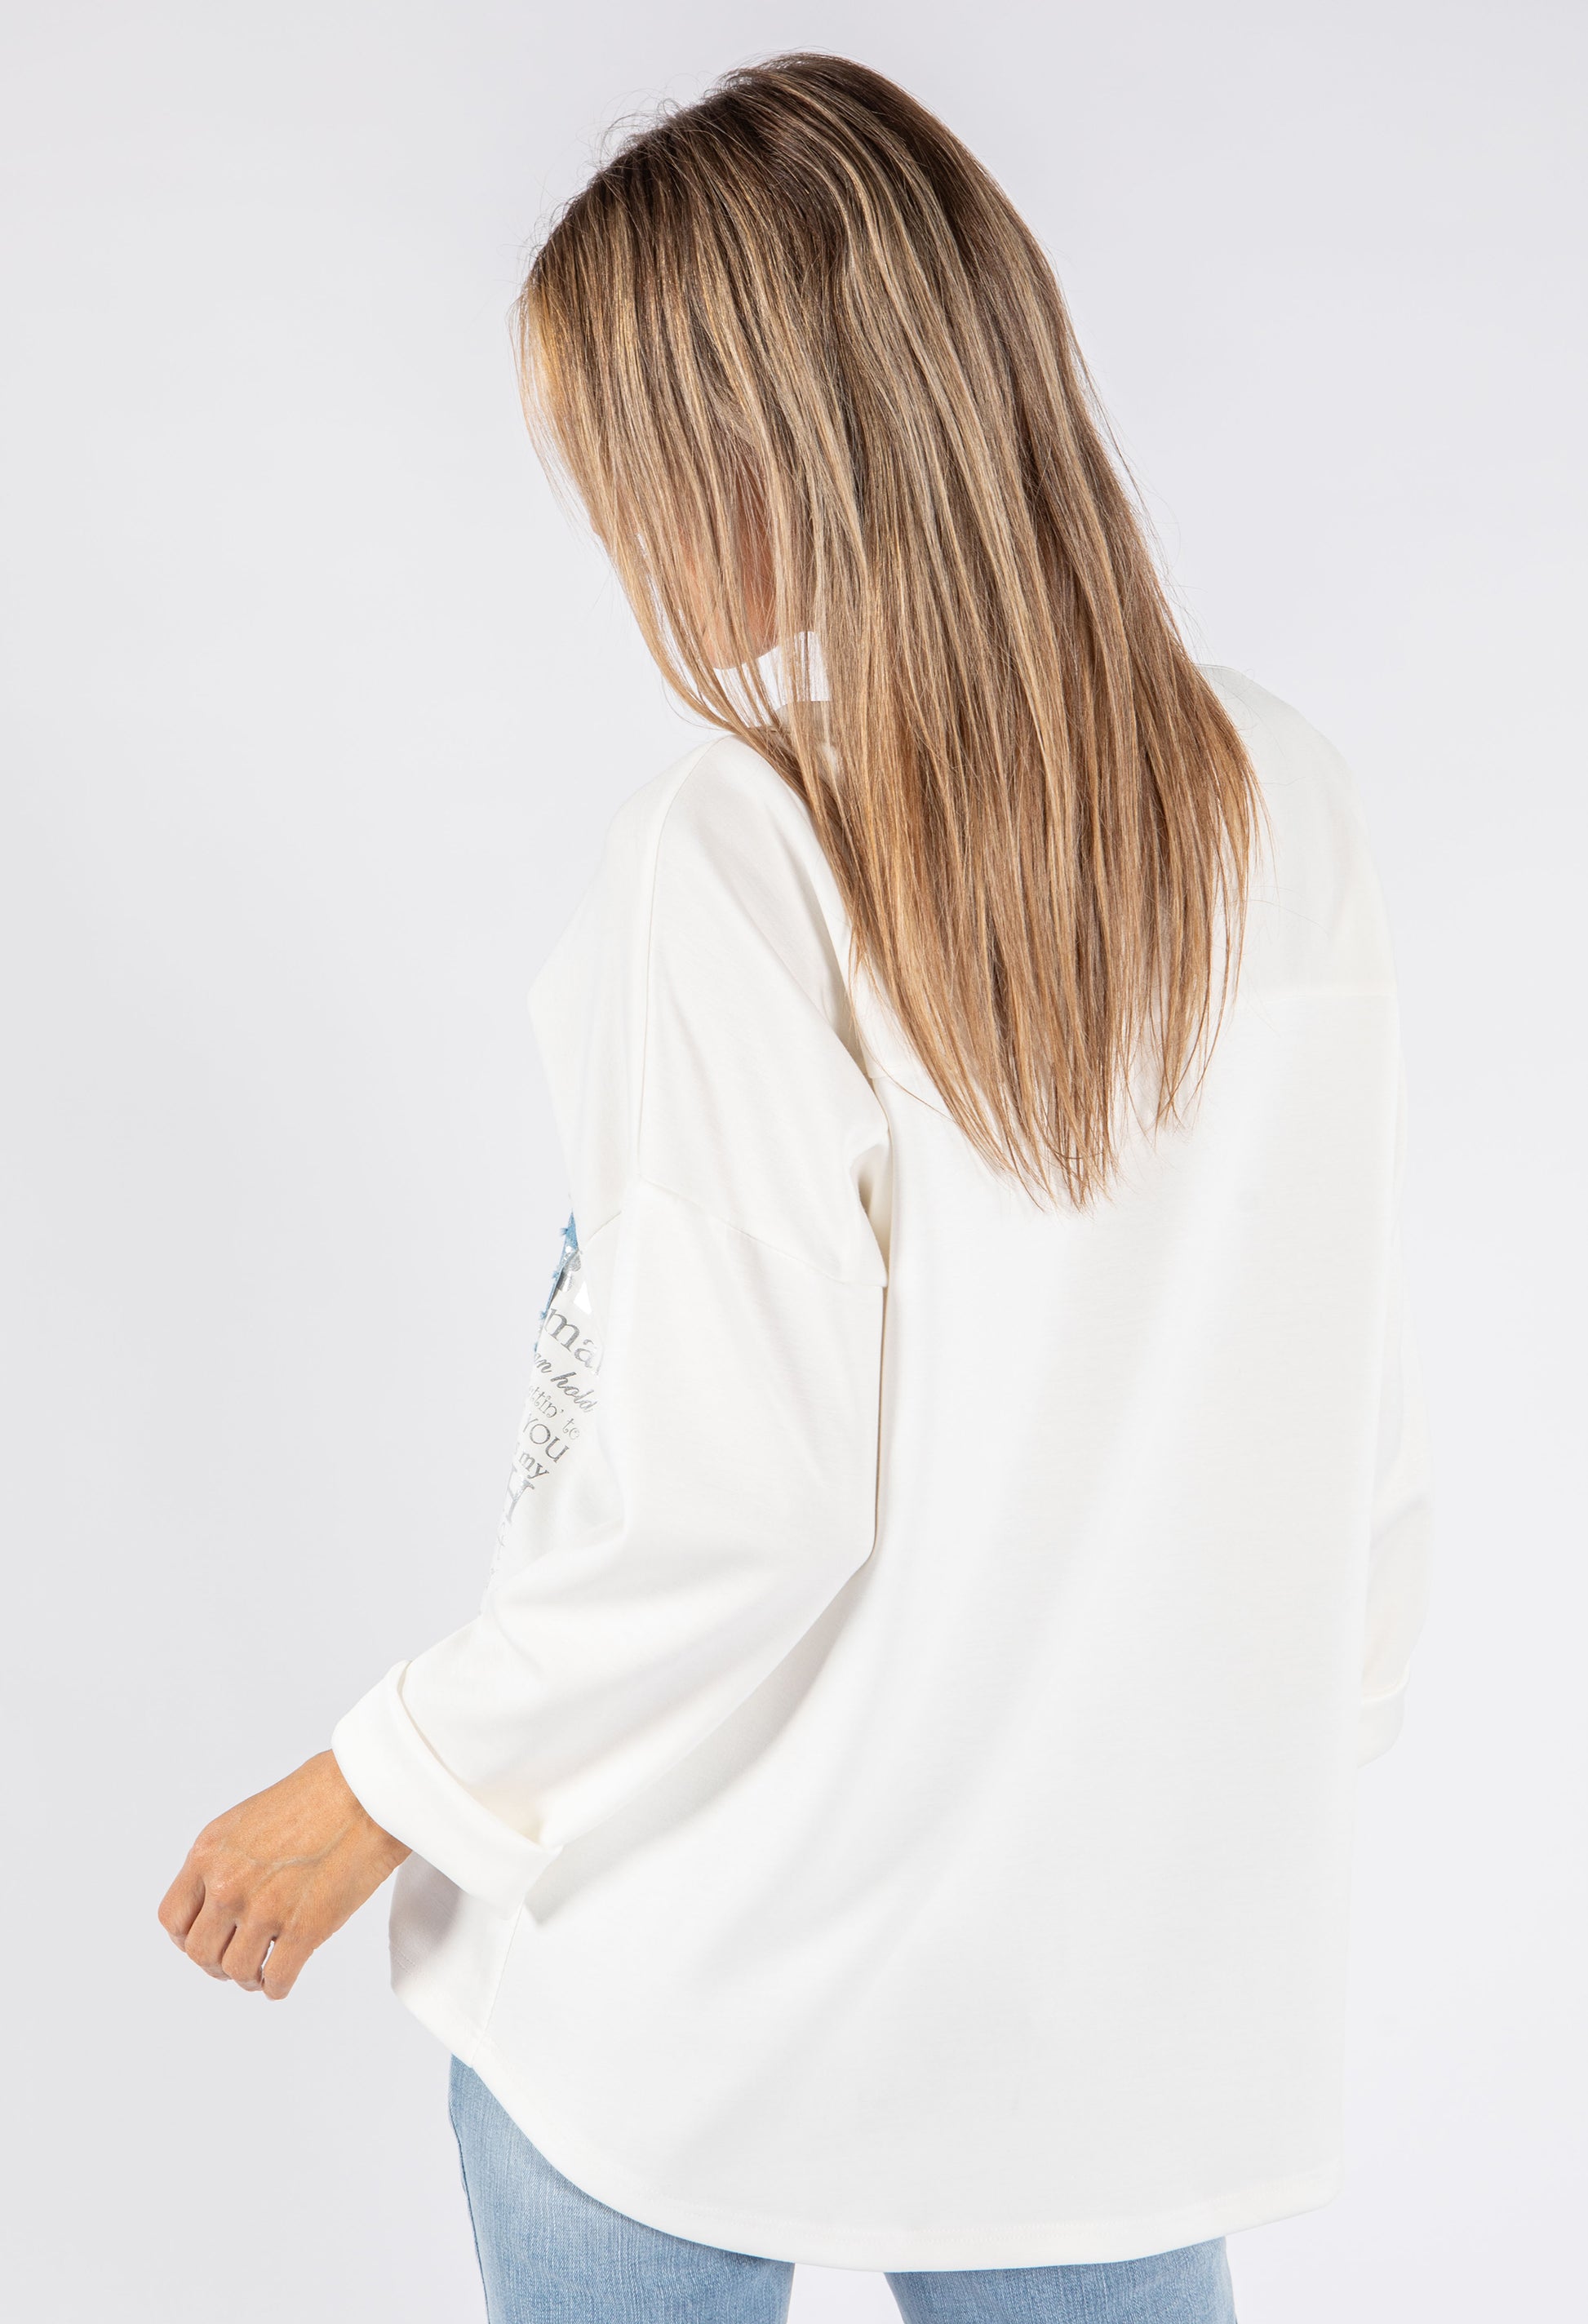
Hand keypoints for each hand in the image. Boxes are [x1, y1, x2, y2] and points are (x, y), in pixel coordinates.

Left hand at [158, 1751, 409, 1998]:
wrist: (366, 1792)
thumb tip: (218, 1900)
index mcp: (209, 1853)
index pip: (173, 1918)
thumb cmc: (317, 1796)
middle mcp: (228, 1884)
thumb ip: (225, 1860)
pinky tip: (283, 1976)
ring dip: (248, 1977)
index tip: (210, 1939)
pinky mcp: (305, 1929)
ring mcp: (265, 1909)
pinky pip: (276, 1980)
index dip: (188, 1938)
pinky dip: (276, 1987)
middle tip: (238, 1959)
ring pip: (236, 1971)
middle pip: (200, 1952)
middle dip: (217, 1962)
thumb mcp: (246, 1819)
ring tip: (264, 1968)